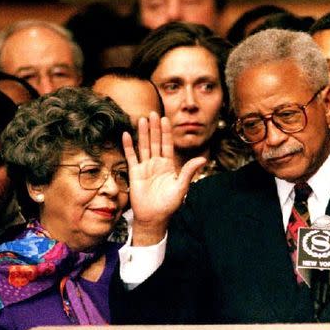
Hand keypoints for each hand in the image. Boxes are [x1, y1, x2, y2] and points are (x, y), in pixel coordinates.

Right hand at [122, 112, 206, 244]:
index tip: (165, 118)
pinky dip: (128, 146)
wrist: (154, 217)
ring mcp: (145, 167)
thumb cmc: (169, 204)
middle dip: (154, 128)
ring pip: (144, 146)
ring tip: (141, 119)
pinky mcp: (135, 173)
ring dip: (142, 133)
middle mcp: (157, 163)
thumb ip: (189, 171)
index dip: (166, 132)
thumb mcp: (181, 187)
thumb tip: (202, 159)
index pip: (167, 144)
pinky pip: (131, 157)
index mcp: (169, 165)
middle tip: (152, 113)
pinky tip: (127, 135)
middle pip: (155, 141)